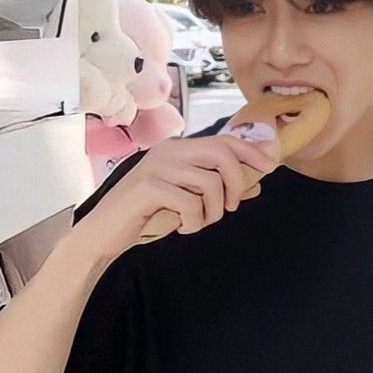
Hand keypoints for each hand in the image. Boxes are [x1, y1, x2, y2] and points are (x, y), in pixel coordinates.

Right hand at [71, 133, 280, 260]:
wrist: (103, 233)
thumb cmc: (147, 214)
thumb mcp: (188, 198)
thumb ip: (218, 188)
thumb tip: (256, 184)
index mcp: (179, 148)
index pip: (224, 140)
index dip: (251, 151)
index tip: (270, 166)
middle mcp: (169, 151)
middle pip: (222, 153)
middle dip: (237, 182)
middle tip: (231, 206)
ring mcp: (157, 167)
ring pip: (209, 182)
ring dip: (213, 210)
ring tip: (200, 221)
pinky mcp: (149, 188)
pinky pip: (190, 203)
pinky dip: (194, 221)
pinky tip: (183, 227)